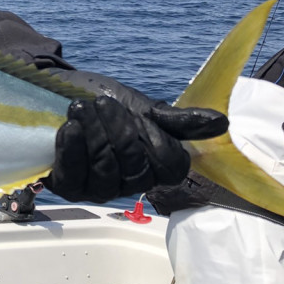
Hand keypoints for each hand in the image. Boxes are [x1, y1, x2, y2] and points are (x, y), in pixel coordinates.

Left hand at [47, 71, 226, 204]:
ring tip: (80, 108)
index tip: (140, 114)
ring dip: (93, 134)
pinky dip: (72, 149)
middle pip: (134, 168)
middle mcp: (128, 185)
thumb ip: (178, 121)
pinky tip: (69, 127)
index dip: (156, 141)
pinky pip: (74, 176)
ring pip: (104, 171)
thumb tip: (222, 123)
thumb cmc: (105, 102)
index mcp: (153, 167)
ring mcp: (97, 189)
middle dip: (117, 130)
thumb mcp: (144, 107)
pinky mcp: (69, 188)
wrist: (61, 94)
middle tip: (102, 103)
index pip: (171, 168)